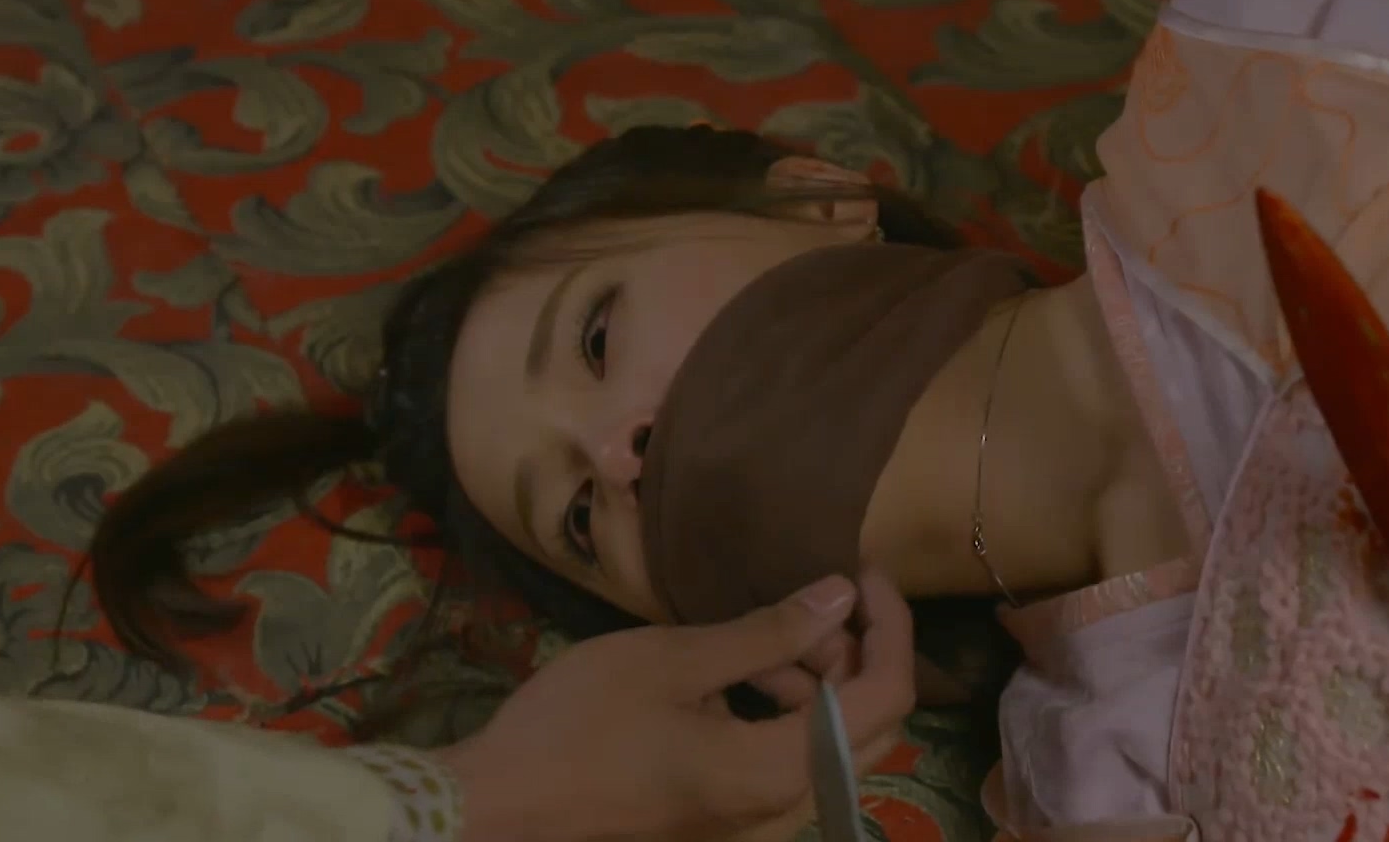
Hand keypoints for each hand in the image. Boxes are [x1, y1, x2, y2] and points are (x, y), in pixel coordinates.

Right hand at [438, 570, 915, 841]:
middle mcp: (785, 811)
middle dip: (853, 655)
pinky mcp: (725, 826)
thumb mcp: (675, 661)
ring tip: (757, 642)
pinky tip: (734, 683)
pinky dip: (783, 718)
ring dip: (814, 686)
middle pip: (869, 726)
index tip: (862, 571)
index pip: (887, 695)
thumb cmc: (580, 725)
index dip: (890, 626)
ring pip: (829, 748)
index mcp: (781, 770)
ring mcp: (755, 827)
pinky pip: (787, 768)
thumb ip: (770, 631)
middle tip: (808, 602)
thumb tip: (844, 595)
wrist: (497, 807)